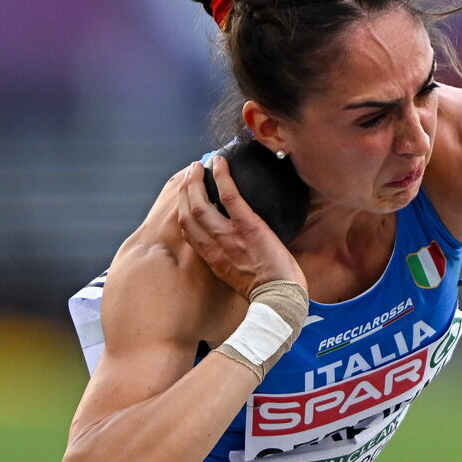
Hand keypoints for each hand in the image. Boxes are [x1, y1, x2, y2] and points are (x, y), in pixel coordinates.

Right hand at [178, 157, 307, 297]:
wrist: (278, 299)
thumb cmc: (266, 291)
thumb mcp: (239, 278)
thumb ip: (231, 262)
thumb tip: (237, 249)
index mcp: (212, 259)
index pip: (189, 232)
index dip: (183, 211)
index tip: (185, 199)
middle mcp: (213, 246)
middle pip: (187, 213)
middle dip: (184, 191)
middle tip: (189, 174)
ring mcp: (228, 235)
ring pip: (200, 203)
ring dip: (195, 181)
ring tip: (198, 166)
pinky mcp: (247, 226)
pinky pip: (229, 196)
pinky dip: (222, 176)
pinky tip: (220, 162)